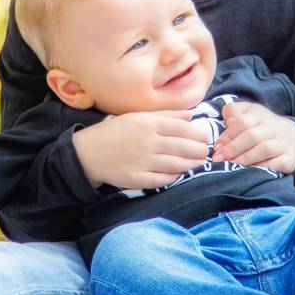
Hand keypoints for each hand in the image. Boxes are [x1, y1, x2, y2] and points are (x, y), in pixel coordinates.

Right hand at [73, 111, 210, 188]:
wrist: (88, 152)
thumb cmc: (115, 131)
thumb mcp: (138, 116)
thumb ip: (165, 115)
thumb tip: (190, 116)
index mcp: (148, 124)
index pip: (181, 129)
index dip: (197, 134)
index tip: (206, 137)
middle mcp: (147, 142)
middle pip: (182, 147)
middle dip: (199, 150)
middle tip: (206, 151)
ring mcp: (142, 161)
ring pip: (175, 164)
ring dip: (191, 164)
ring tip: (199, 162)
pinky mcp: (136, 178)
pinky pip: (161, 179)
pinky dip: (174, 177)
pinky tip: (180, 174)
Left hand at [212, 101, 294, 175]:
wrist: (294, 139)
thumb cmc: (263, 128)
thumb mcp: (249, 113)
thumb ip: (234, 112)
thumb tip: (227, 120)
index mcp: (259, 115)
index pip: (243, 122)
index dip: (228, 135)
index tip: (216, 147)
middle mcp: (272, 128)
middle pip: (252, 135)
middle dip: (233, 148)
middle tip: (219, 159)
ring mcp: (283, 143)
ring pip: (265, 149)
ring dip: (246, 158)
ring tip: (231, 165)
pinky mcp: (290, 159)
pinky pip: (278, 163)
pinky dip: (265, 167)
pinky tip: (252, 172)